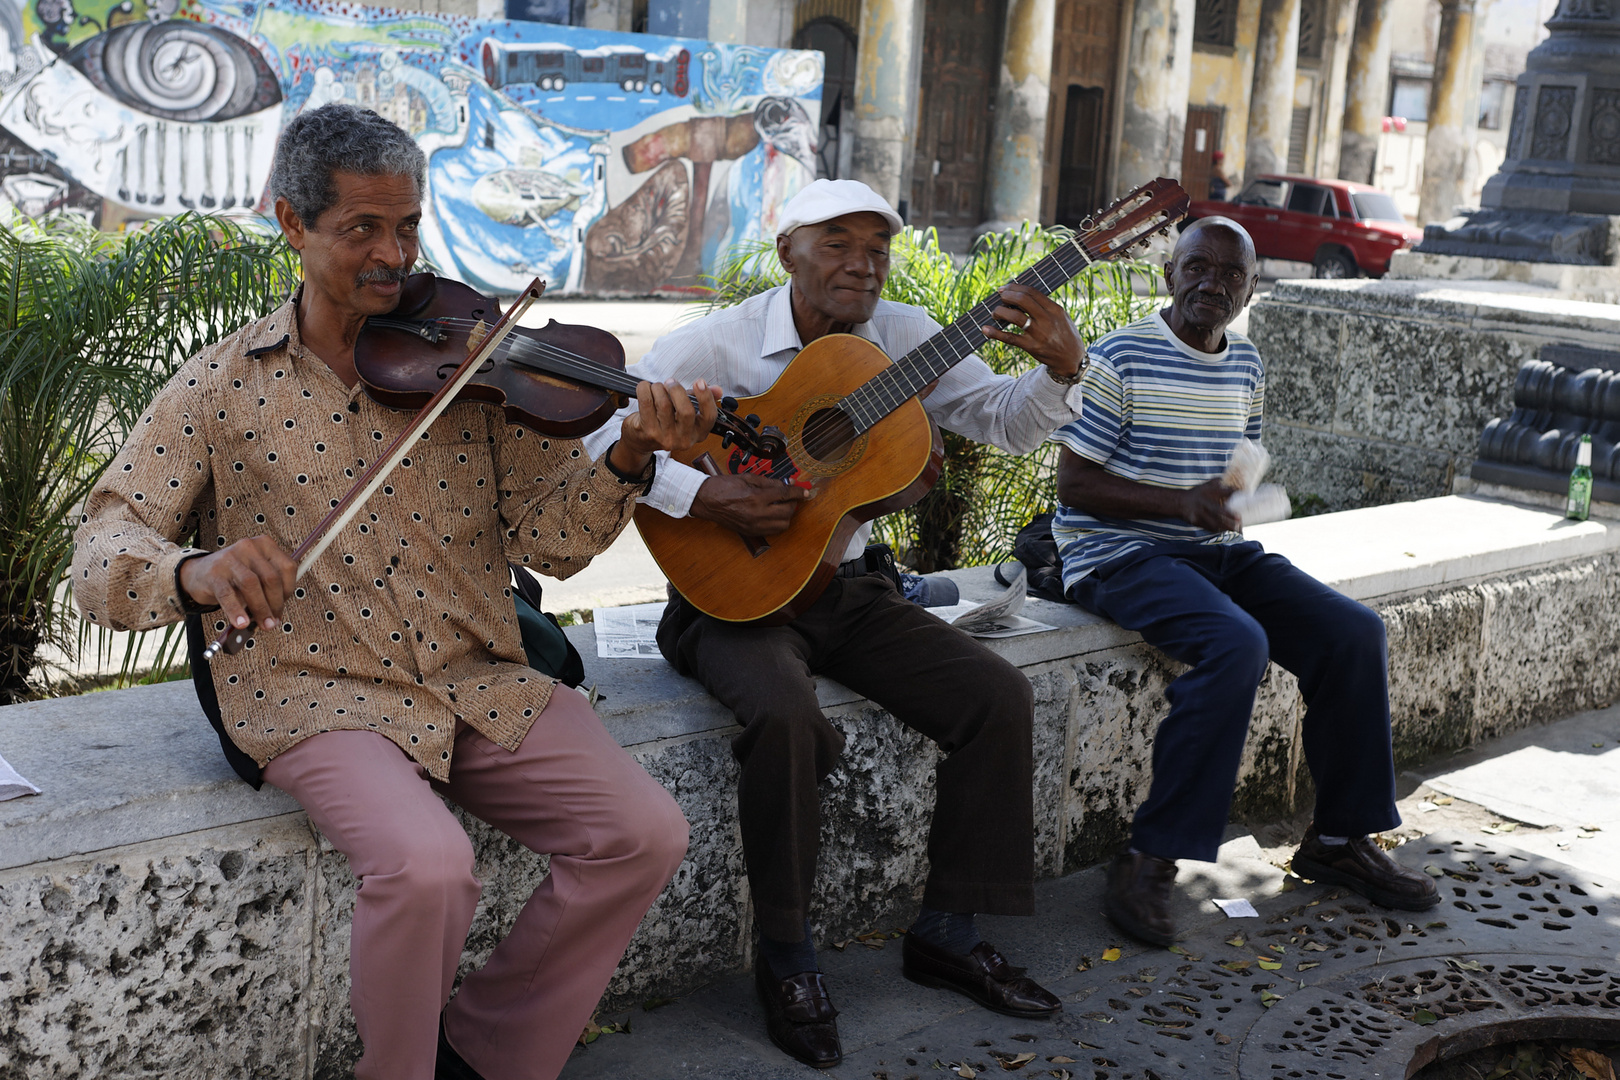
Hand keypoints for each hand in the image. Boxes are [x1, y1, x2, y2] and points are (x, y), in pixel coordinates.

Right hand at [179, 535, 298, 632]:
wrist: (200, 572)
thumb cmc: (235, 576)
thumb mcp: (256, 573)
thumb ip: (270, 588)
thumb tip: (276, 614)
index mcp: (265, 545)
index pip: (287, 567)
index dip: (289, 590)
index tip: (283, 606)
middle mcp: (249, 547)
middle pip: (271, 577)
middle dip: (275, 603)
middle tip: (273, 621)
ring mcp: (230, 558)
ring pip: (251, 584)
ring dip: (260, 608)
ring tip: (262, 624)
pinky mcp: (214, 573)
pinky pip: (227, 594)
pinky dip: (236, 611)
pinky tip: (241, 623)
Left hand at [611, 379, 721, 475]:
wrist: (641, 440)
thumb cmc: (666, 421)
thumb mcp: (686, 410)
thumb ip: (701, 399)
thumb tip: (718, 390)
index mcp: (698, 433)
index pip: (709, 417)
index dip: (706, 398)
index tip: (700, 382)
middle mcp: (684, 439)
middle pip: (686, 410)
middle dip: (677, 390)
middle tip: (670, 382)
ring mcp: (665, 438)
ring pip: (664, 405)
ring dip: (658, 388)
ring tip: (656, 387)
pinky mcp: (648, 433)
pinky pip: (646, 403)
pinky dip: (644, 389)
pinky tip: (644, 388)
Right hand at [690, 473, 810, 536]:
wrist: (705, 500)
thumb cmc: (724, 486)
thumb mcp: (748, 478)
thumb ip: (770, 482)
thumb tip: (786, 484)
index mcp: (756, 497)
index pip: (785, 495)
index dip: (798, 492)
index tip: (805, 491)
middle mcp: (757, 514)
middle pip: (788, 511)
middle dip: (793, 503)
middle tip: (791, 496)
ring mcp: (754, 525)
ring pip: (783, 524)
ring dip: (787, 514)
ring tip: (782, 505)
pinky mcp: (751, 532)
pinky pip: (772, 531)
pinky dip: (778, 522)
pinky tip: (773, 514)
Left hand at [980, 282, 1084, 377]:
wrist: (1071, 359)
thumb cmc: (1064, 334)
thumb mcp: (1061, 316)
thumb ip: (1045, 306)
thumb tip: (1020, 295)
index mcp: (1055, 309)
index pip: (1032, 292)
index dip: (1014, 287)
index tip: (1004, 288)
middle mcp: (1047, 320)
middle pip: (1023, 300)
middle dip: (1007, 295)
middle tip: (999, 297)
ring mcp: (1039, 334)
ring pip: (1014, 317)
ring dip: (1000, 312)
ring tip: (995, 313)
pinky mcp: (1031, 347)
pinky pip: (1010, 338)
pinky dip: (995, 333)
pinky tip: (985, 329)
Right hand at [1179, 478, 1239, 531]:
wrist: (1179, 502)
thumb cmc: (1196, 494)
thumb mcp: (1204, 485)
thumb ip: (1216, 482)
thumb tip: (1229, 480)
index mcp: (1206, 492)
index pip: (1221, 492)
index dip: (1231, 493)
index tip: (1242, 495)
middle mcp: (1202, 502)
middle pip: (1217, 510)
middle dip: (1228, 515)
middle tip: (1239, 519)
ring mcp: (1198, 513)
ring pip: (1213, 521)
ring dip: (1225, 526)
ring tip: (1235, 528)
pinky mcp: (1195, 521)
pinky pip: (1208, 527)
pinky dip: (1217, 530)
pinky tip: (1225, 531)